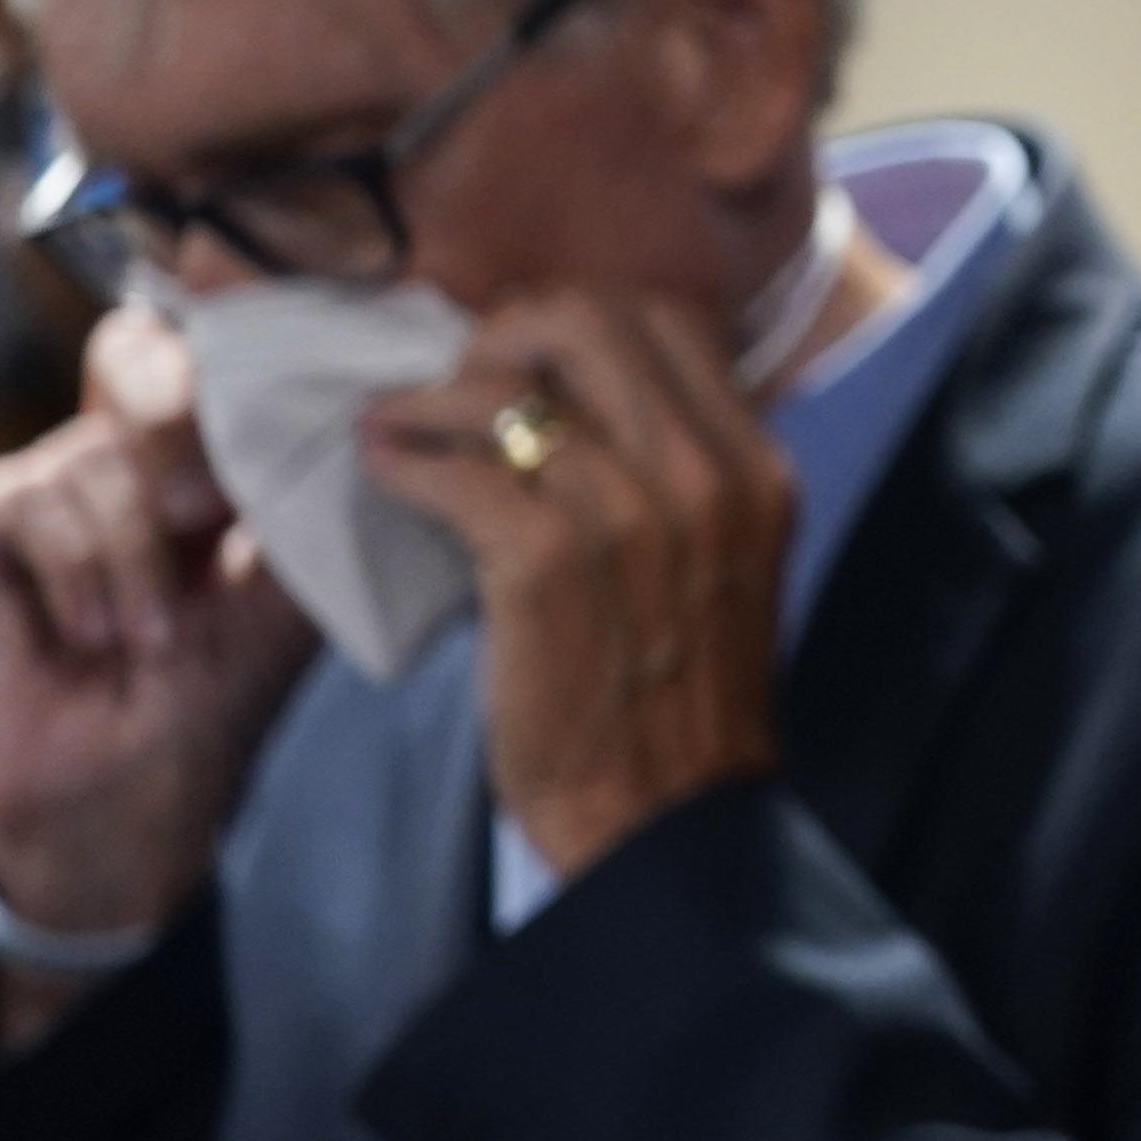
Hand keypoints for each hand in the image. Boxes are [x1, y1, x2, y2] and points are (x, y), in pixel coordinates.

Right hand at [0, 307, 327, 1032]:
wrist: (134, 779)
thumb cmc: (218, 686)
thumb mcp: (293, 584)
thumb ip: (314, 495)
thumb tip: (366, 411)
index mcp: (209, 446)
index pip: (214, 346)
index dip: (235, 346)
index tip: (271, 372)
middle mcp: (127, 443)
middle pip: (142, 356)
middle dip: (183, 435)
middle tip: (206, 519)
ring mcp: (53, 470)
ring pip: (99, 457)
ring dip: (140, 564)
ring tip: (153, 637)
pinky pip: (34, 501)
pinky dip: (81, 577)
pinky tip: (94, 634)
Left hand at [364, 288, 793, 879]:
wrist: (662, 821)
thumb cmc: (675, 694)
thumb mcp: (718, 563)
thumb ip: (676, 473)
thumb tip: (569, 393)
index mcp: (756, 471)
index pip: (666, 318)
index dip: (573, 321)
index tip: (519, 362)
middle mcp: (710, 479)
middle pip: (588, 321)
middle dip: (498, 336)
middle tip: (453, 385)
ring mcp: (635, 520)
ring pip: (508, 388)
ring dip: (429, 400)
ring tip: (397, 428)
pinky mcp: (549, 568)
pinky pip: (457, 470)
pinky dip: (404, 461)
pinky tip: (383, 471)